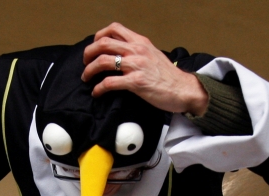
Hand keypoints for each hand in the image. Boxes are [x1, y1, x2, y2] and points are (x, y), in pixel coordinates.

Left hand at [82, 23, 207, 115]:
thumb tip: (121, 54)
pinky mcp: (136, 82)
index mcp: (140, 42)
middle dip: (88, 53)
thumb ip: (137, 51)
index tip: (94, 47)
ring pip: (103, 61)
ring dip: (89, 70)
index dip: (98, 36)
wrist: (183, 89)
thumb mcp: (153, 55)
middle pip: (103, 43)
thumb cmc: (168, 76)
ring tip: (86, 78)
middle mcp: (137, 50)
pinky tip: (96, 93)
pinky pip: (110, 83)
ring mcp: (136, 65)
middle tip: (85, 63)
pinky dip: (99, 88)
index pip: (114, 29)